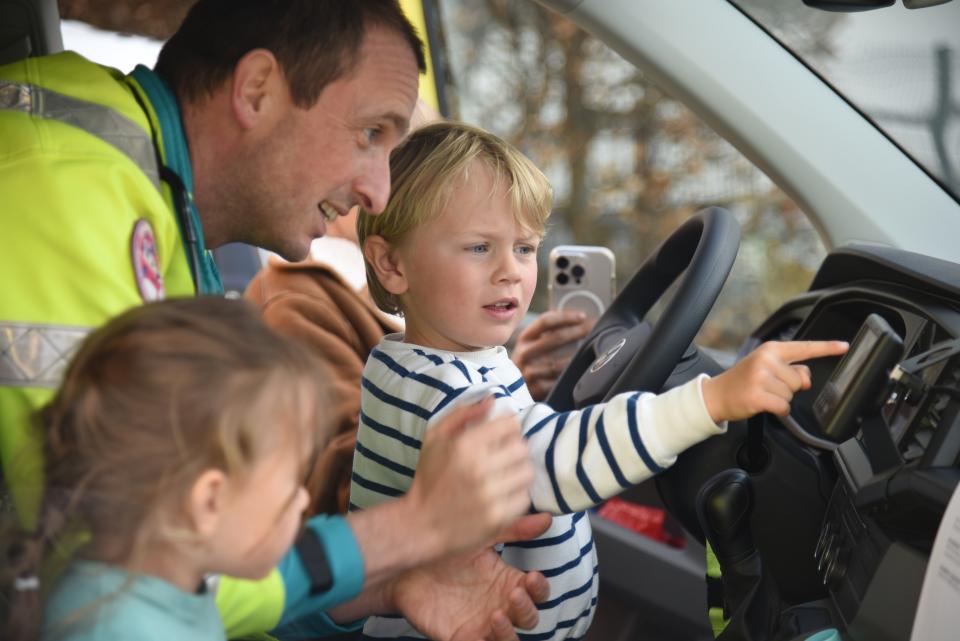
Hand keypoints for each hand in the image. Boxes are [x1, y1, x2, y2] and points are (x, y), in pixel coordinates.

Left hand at [392, 517, 551, 640]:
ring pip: (509, 640)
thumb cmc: (444, 549)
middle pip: (529, 618)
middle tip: (514, 594)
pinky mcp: (461, 637)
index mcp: (506, 581)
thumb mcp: (480, 536)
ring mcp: (481, 624)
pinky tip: (480, 631)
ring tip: (496, 616)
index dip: (540, 588)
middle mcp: (499, 604)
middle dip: (526, 609)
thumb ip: (513, 529)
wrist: (405, 565)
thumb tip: (547, 518)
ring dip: (508, 633)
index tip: (533, 577)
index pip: (537, 592)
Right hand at [406, 399, 534, 557]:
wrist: (420, 524)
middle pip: (522, 448)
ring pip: (526, 472)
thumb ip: (463, 414)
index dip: (509, 428)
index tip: (502, 436)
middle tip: (504, 457)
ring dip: (518, 472)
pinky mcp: (497, 518)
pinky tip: (501, 495)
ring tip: (504, 476)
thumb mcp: (434, 438)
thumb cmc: (429, 478)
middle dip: (515, 450)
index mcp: (464, 445)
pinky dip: (516, 495)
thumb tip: (492, 400)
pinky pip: (523, 498)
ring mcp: (489, 495)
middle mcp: (479, 469)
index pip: (510, 425)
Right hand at [511, 310, 593, 399]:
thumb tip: (580, 319)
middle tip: (596, 329)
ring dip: (577, 358)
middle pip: (554, 339)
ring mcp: (528, 373)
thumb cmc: (531, 361)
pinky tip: (582, 374)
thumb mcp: (532, 345)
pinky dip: (570, 379)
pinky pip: (556, 383)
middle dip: (578, 332)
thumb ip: (549, 333)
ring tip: (593, 351)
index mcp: (524, 338)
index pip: (545, 321)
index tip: (583, 316)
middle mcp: (523, 353)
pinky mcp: (535, 390)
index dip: (565, 317)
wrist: (512, 389)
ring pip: (557, 364)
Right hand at [703, 340, 848, 421]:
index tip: (844, 347)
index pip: (804, 348)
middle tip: (768, 386)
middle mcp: (766, 360)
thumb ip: (791, 370)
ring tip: (763, 394)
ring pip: (791, 394)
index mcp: (771, 349)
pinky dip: (778, 410)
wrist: (716, 395)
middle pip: (800, 380)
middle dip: (788, 387)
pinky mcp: (757, 395)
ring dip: (781, 399)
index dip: (827, 348)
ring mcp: (760, 377)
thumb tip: (806, 381)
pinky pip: (784, 406)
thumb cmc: (744, 381)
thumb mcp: (766, 368)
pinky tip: (763, 404)